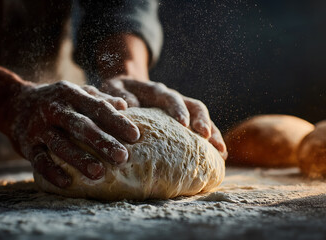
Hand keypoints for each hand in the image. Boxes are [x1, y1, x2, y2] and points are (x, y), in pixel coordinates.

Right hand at [7, 80, 139, 187]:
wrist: (15, 103)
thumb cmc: (57, 101)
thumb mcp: (76, 93)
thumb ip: (99, 99)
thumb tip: (124, 105)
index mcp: (71, 94)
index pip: (97, 107)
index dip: (117, 121)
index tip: (135, 136)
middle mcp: (55, 109)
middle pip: (80, 125)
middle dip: (102, 141)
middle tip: (122, 157)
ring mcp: (39, 127)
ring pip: (60, 144)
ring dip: (79, 158)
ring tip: (99, 173)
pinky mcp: (27, 144)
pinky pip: (38, 159)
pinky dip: (52, 171)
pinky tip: (67, 183)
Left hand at [101, 77, 226, 159]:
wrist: (126, 88)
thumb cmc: (117, 92)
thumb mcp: (113, 89)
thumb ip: (118, 95)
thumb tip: (128, 106)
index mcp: (156, 91)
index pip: (171, 98)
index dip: (178, 109)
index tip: (183, 124)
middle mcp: (173, 99)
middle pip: (194, 106)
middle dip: (202, 121)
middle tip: (206, 137)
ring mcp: (180, 110)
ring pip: (202, 118)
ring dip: (213, 133)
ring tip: (221, 152)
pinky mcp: (183, 120)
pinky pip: (200, 128)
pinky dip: (210, 140)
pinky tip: (218, 156)